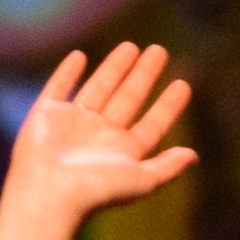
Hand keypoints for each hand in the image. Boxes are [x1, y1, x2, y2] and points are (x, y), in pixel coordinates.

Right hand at [6, 43, 195, 225]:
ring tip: (131, 46)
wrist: (48, 193)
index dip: (168, 106)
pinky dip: (67, 72)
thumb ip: (167, 167)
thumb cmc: (96, 190)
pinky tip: (79, 56)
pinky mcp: (45, 115)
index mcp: (122, 152)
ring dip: (114, 68)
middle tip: (160, 50)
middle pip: (128, 98)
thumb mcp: (141, 180)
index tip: (184, 84)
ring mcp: (72, 124)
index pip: (152, 124)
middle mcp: (99, 136)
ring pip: (99, 88)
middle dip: (144, 75)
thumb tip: (194, 156)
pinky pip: (58, 87)